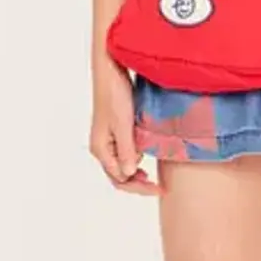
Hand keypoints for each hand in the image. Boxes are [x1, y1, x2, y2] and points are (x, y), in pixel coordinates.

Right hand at [89, 58, 158, 195]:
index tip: (158, 187)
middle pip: (118, 176)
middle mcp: (102, 147)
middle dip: (137, 184)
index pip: (119, 180)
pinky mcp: (114, 131)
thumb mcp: (123, 125)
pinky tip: (146, 156)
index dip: (139, 187)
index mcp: (101, 149)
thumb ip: (126, 151)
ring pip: (121, 165)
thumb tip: (128, 174)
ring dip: (136, 172)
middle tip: (158, 186)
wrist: (110, 72)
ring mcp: (107, 140)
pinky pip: (124, 153)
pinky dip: (135, 160)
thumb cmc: (115, 96)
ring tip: (154, 174)